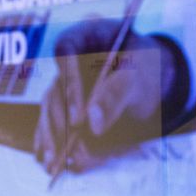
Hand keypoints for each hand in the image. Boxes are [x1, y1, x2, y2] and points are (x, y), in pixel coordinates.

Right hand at [34, 18, 171, 175]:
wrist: (148, 74)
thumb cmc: (144, 66)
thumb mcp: (138, 76)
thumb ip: (116, 95)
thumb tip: (93, 124)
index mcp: (85, 34)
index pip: (66, 51)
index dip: (70, 85)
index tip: (79, 117)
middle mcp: (67, 60)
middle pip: (54, 89)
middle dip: (57, 123)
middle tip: (64, 146)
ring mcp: (61, 83)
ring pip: (50, 110)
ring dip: (50, 137)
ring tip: (52, 161)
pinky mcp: (62, 103)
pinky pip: (51, 121)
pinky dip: (50, 140)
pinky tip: (47, 159)